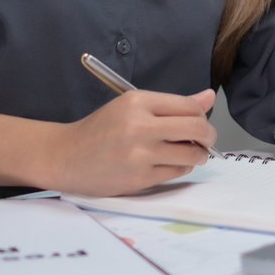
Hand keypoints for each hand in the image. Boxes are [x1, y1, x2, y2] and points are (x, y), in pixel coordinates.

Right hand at [44, 88, 217, 195]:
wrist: (65, 156)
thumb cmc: (100, 130)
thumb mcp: (131, 107)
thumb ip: (172, 104)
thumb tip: (209, 96)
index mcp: (137, 102)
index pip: (188, 106)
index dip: (202, 115)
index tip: (201, 121)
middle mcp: (139, 126)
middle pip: (196, 128)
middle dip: (208, 135)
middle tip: (206, 139)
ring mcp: (139, 154)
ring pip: (191, 153)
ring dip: (198, 154)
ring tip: (190, 152)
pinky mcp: (138, 178)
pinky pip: (176, 172)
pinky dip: (181, 167)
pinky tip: (171, 163)